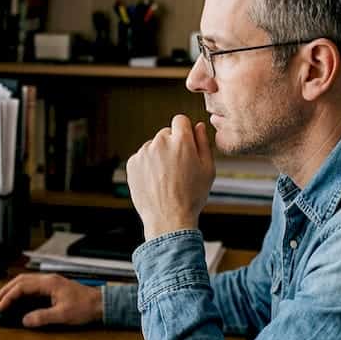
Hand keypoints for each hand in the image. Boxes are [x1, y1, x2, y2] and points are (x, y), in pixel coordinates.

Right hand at [0, 274, 102, 327]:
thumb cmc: (85, 307)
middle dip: (7, 291)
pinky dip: (22, 293)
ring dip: (14, 290)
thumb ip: (42, 317)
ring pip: (26, 282)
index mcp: (49, 283)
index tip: (1, 306)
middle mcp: (48, 280)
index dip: (9, 297)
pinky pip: (33, 287)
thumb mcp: (63, 315)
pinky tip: (19, 300)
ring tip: (4, 300)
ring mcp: (51, 283)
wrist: (100, 304)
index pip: (22, 287)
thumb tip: (25, 320)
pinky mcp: (53, 288)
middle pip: (21, 281)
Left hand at [126, 114, 214, 240]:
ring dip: (158, 156)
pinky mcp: (132, 163)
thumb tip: (199, 126)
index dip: (184, 132)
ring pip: (153, 146)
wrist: (168, 218)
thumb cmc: (192, 196)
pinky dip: (147, 166)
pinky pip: (141, 158)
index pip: (180, 120)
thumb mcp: (208, 169)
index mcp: (181, 141)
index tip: (186, 145)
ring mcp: (144, 152)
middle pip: (166, 134)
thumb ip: (203, 143)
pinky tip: (155, 182)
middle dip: (172, 145)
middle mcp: (160, 142)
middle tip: (178, 168)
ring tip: (166, 179)